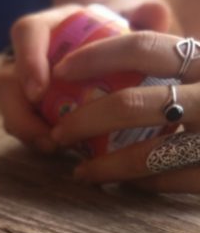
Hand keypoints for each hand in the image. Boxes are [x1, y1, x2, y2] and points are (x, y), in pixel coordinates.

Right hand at [0, 0, 175, 155]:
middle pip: (4, 81)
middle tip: (45, 133)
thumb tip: (156, 15)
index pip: (26, 32)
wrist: (123, 56)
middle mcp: (32, 56)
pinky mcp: (33, 112)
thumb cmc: (126, 32)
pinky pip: (24, 127)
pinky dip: (37, 140)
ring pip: (9, 109)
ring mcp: (27, 86)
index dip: (27, 60)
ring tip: (54, 148)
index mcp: (52, 26)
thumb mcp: (138, 17)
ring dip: (27, 132)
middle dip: (18, 111)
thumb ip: (146, 12)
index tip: (40, 90)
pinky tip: (59, 150)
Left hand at [47, 31, 199, 192]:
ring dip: (103, 165)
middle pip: (132, 103)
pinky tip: (122, 185)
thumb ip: (175, 59)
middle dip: (83, 121)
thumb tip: (107, 52)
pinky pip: (169, 181)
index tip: (60, 71)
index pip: (143, 47)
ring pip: (147, 153)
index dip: (95, 57)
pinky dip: (140, 184)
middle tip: (58, 135)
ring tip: (79, 172)